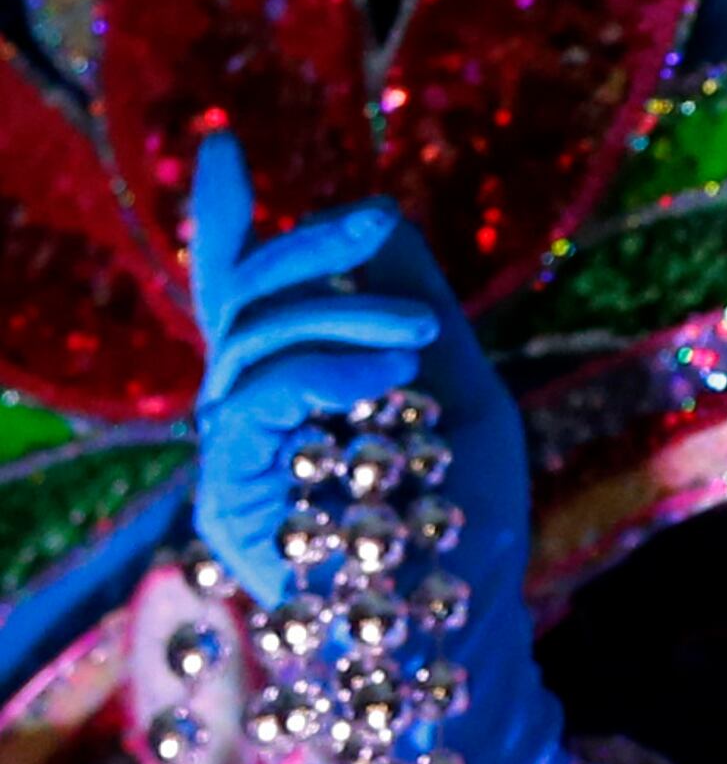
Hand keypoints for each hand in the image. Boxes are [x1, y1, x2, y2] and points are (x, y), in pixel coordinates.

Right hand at [187, 134, 527, 606]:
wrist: (467, 617)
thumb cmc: (468, 514)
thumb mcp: (461, 385)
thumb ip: (417, 305)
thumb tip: (379, 217)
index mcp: (298, 380)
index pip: (243, 290)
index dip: (220, 221)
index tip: (221, 146)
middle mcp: (250, 411)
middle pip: (244, 294)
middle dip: (308, 242)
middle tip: (372, 221)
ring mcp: (233, 454)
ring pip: (252, 336)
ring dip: (338, 310)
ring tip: (415, 335)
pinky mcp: (229, 495)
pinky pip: (258, 398)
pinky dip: (325, 364)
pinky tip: (392, 364)